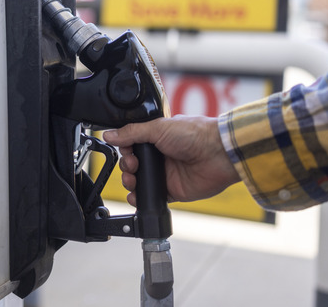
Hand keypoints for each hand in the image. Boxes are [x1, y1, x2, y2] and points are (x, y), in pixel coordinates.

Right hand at [102, 115, 239, 205]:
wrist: (218, 154)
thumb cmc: (195, 134)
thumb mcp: (158, 128)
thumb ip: (132, 132)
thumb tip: (109, 134)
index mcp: (157, 137)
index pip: (132, 145)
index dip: (125, 150)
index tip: (125, 152)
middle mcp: (161, 156)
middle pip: (133, 165)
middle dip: (126, 167)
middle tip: (132, 165)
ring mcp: (166, 174)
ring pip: (139, 182)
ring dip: (130, 182)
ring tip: (132, 180)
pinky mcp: (172, 191)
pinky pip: (151, 197)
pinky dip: (140, 198)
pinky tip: (136, 196)